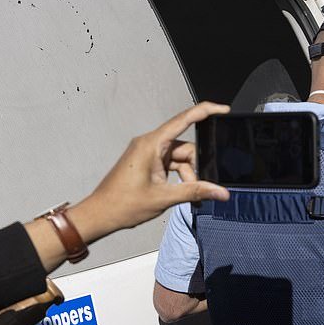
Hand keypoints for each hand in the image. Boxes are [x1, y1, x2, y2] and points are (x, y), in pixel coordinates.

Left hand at [73, 102, 231, 240]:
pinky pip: (171, 164)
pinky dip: (179, 176)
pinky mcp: (148, 162)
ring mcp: (148, 153)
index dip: (205, 111)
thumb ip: (195, 191)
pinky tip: (181, 191)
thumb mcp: (164, 198)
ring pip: (180, 158)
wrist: (101, 214)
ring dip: (188, 175)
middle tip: (203, 187)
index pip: (183, 120)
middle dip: (197, 166)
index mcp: (151, 144)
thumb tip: (220, 192)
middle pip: (185, 147)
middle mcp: (149, 144)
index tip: (222, 110)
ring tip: (187, 195)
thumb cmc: (122, 204)